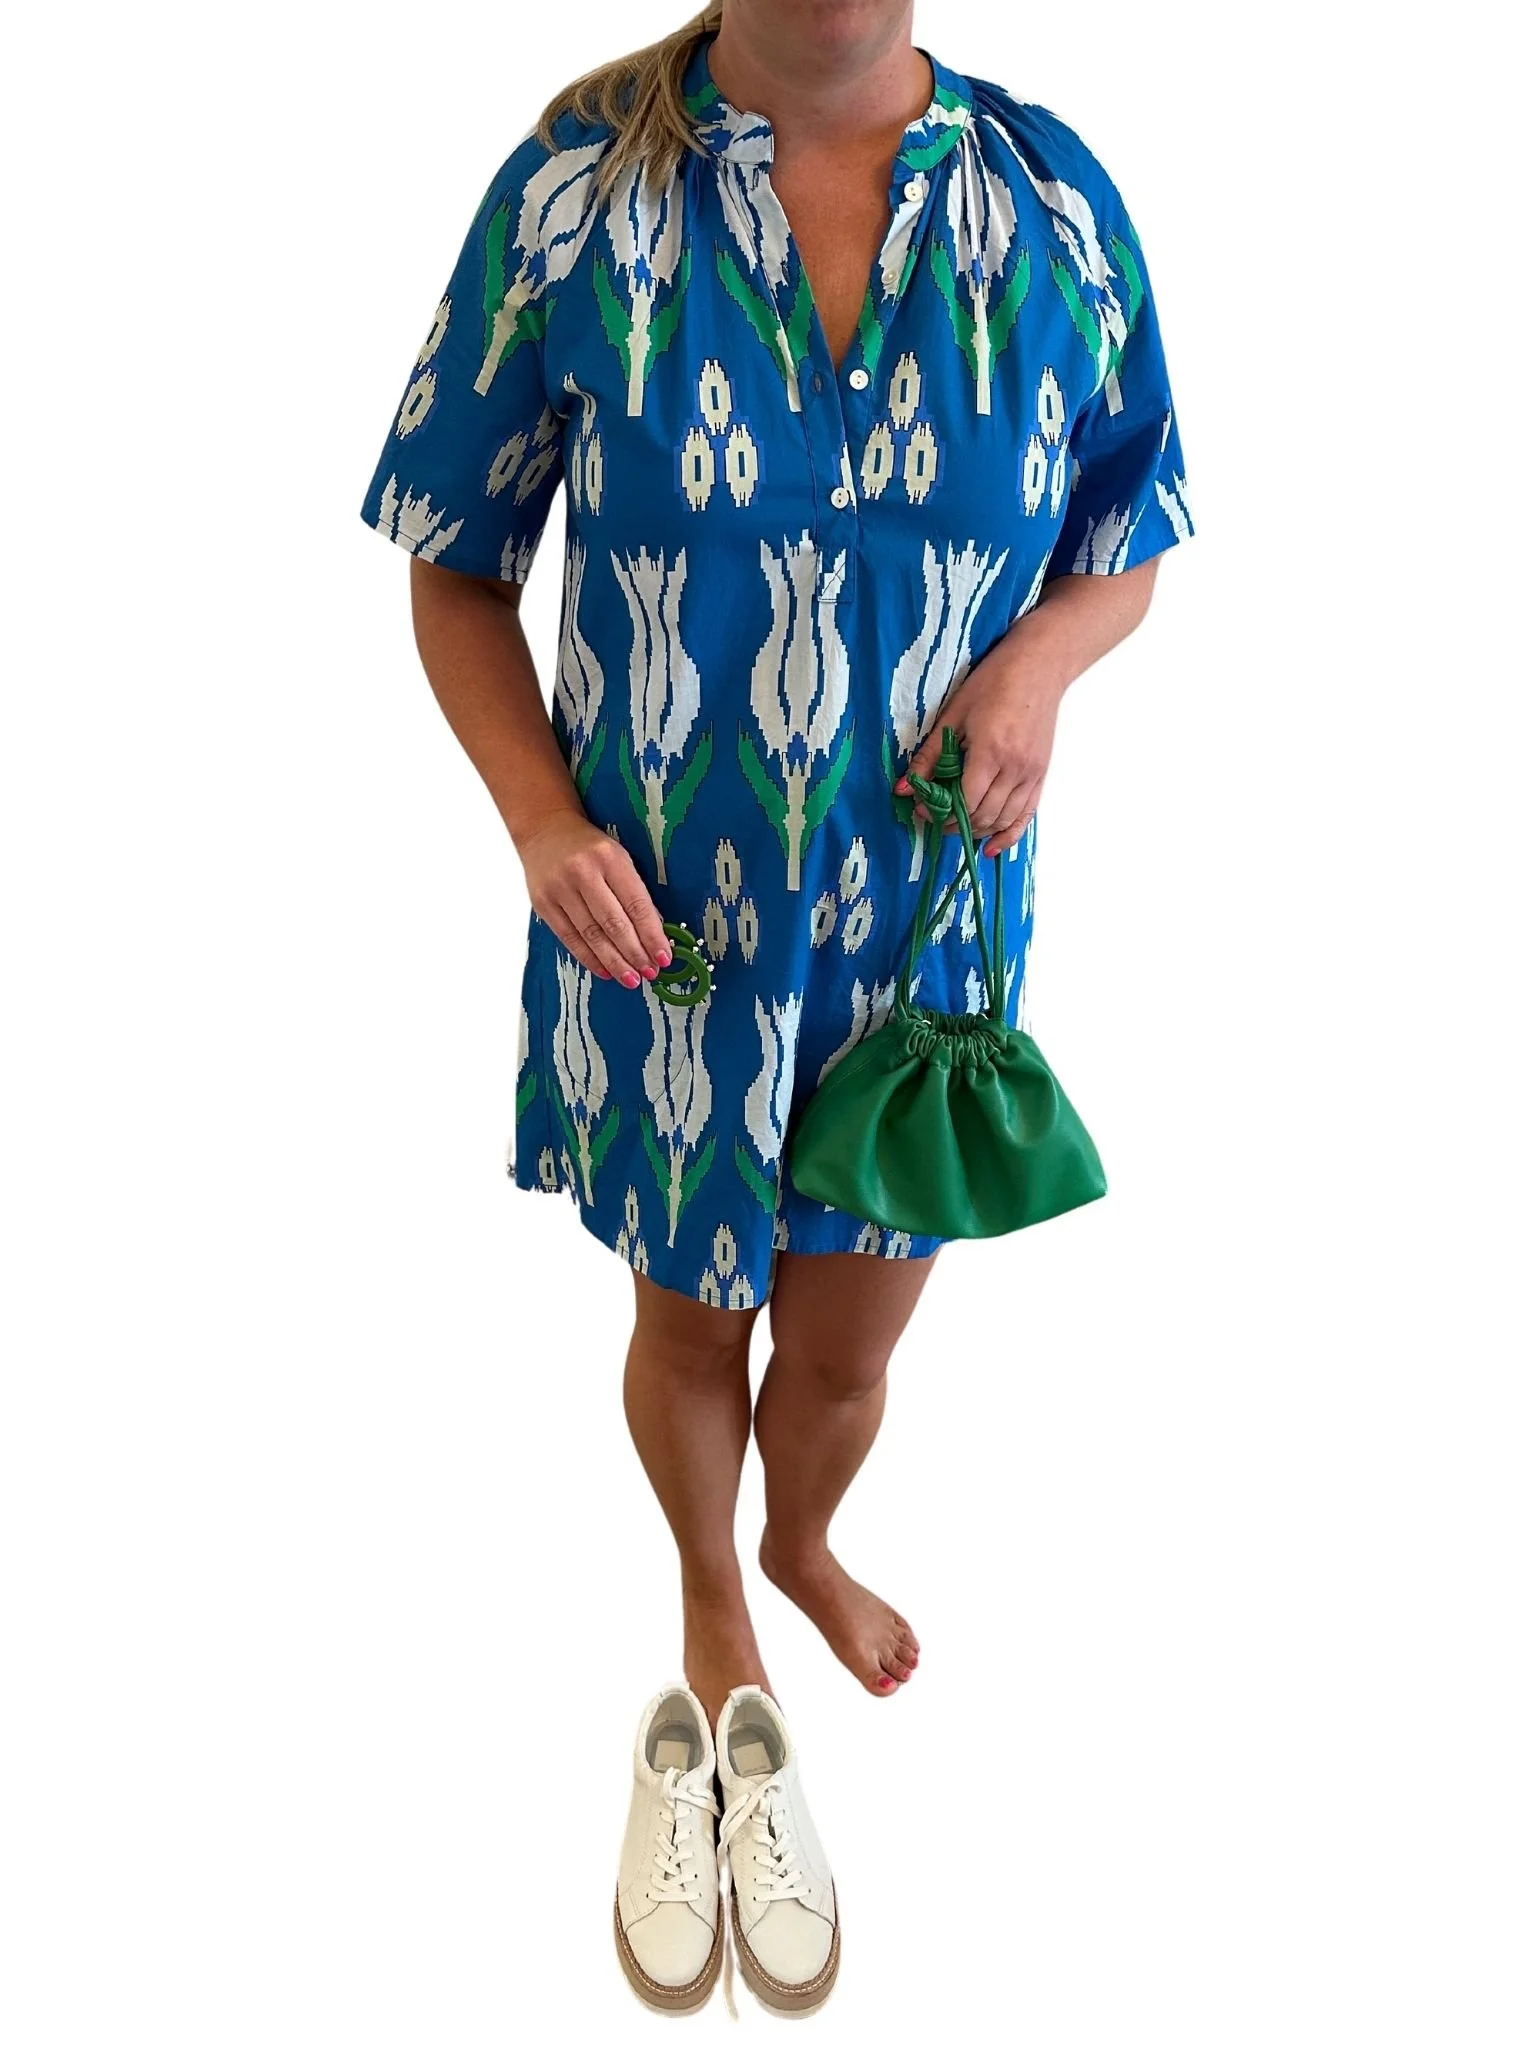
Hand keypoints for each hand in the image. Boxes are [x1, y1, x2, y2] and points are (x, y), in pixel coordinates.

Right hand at [518, 812, 671, 987]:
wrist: (544, 829)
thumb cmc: (589, 846)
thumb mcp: (619, 857)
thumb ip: (634, 891)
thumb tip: (654, 932)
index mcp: (609, 857)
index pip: (636, 904)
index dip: (652, 935)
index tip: (664, 957)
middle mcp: (582, 872)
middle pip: (614, 923)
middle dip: (635, 953)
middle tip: (649, 973)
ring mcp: (559, 889)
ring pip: (591, 935)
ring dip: (614, 962)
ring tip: (630, 978)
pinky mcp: (543, 904)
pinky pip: (569, 938)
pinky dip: (589, 957)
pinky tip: (605, 970)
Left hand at [895, 650, 1064, 855]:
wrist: (1039, 667)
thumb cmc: (994, 683)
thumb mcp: (953, 715)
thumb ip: (930, 757)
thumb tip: (904, 788)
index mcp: (991, 752)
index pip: (964, 800)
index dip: (940, 813)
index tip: (923, 810)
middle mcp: (1015, 769)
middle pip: (983, 815)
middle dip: (955, 824)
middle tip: (934, 819)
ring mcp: (1031, 774)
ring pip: (1002, 819)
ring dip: (977, 830)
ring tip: (956, 827)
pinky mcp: (1041, 775)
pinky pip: (1025, 816)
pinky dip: (1008, 835)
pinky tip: (991, 849)